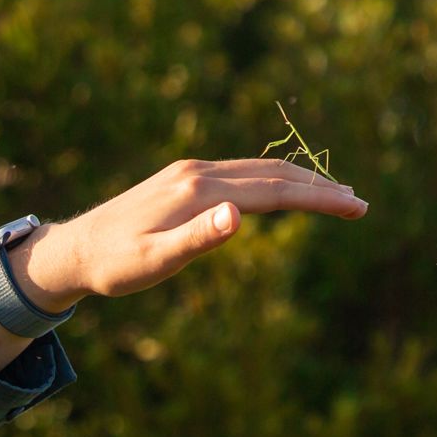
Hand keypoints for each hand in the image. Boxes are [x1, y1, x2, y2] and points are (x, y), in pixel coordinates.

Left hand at [12, 158, 368, 306]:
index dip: (319, 198)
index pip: (274, 191)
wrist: (75, 249)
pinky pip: (242, 174)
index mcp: (199, 190)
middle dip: (320, 187)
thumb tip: (239, 216)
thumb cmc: (114, 265)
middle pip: (274, 173)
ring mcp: (192, 171)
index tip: (357, 207)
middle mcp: (199, 171)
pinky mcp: (185, 178)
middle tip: (361, 204)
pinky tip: (284, 192)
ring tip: (335, 196)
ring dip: (301, 181)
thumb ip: (197, 240)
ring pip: (259, 170)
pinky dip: (274, 181)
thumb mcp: (154, 262)